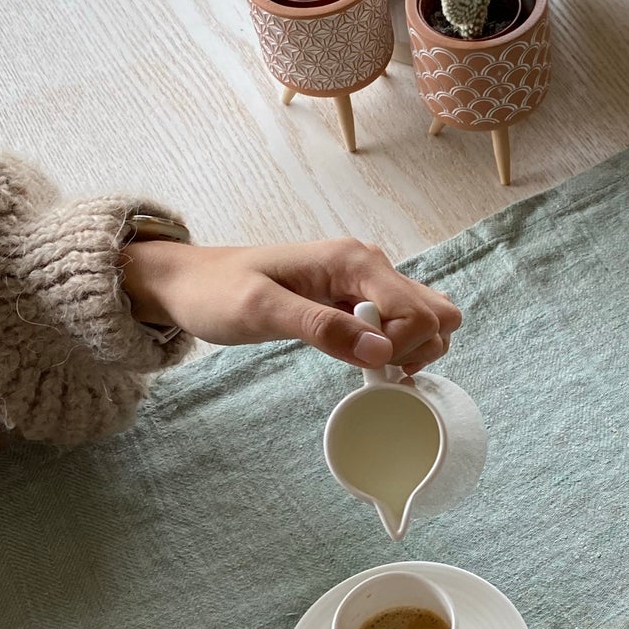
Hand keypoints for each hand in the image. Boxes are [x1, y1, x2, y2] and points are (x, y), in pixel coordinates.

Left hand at [119, 237, 460, 372]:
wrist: (190, 283)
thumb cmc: (218, 292)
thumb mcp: (262, 312)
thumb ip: (323, 328)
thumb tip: (380, 352)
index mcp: (353, 260)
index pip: (419, 309)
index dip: (403, 347)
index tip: (365, 364)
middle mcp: (369, 265)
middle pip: (438, 312)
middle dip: (419, 349)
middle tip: (374, 367)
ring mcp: (366, 282)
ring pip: (428, 319)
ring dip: (411, 351)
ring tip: (367, 366)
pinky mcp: (357, 299)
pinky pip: (401, 325)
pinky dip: (396, 349)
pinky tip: (363, 360)